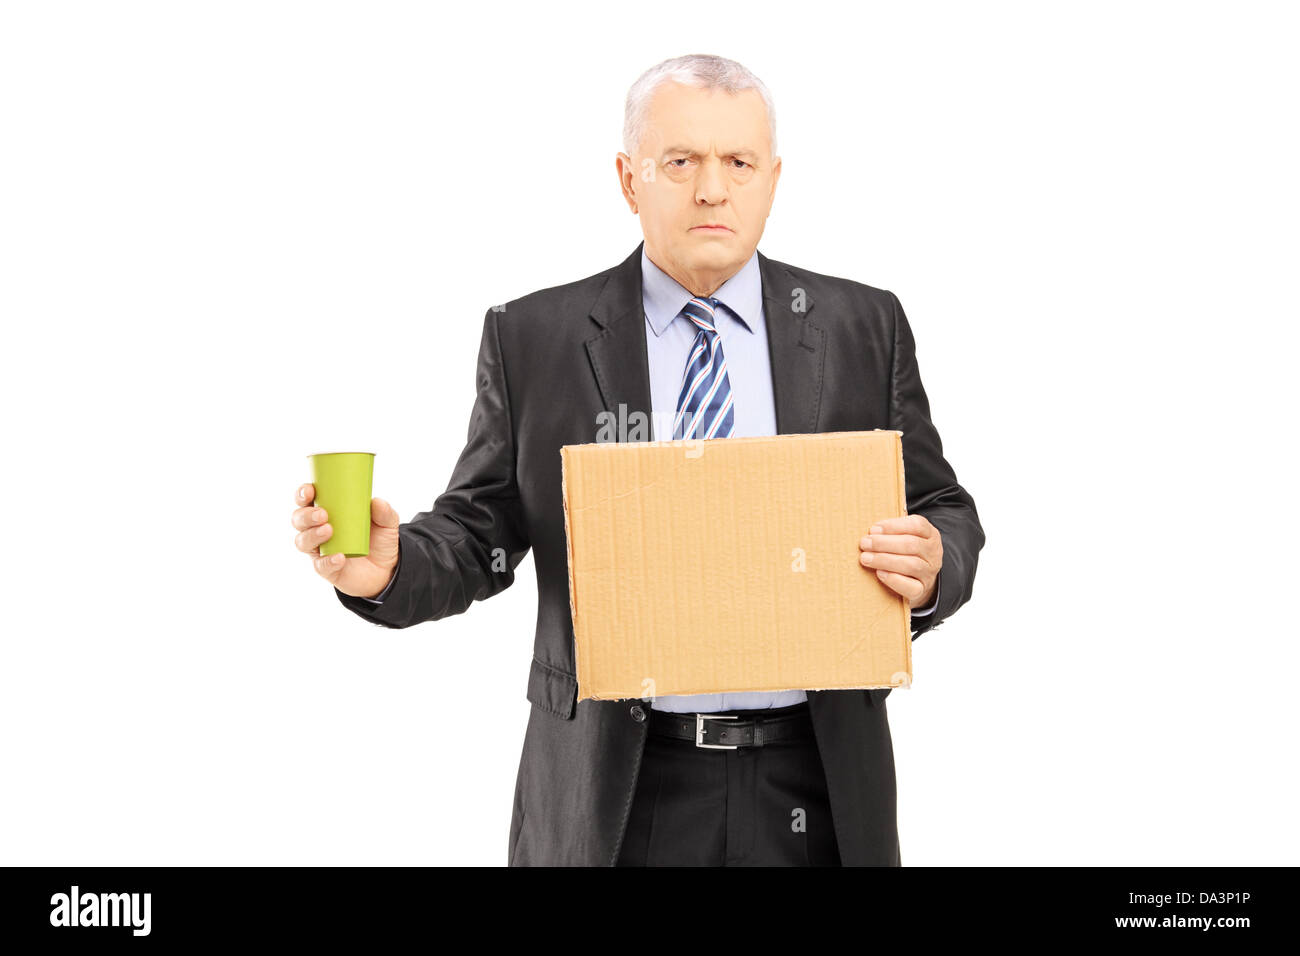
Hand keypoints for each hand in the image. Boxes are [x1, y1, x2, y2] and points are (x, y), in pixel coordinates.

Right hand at [291, 483, 400, 598]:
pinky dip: (328, 561)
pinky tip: (339, 557)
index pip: (306, 500)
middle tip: (323, 514)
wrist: (386, 568)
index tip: (309, 490)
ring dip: (312, 535)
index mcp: (327, 512)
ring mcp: (320, 550)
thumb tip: (377, 501)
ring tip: (328, 530)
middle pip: (299, 520)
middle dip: (306, 515)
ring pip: (303, 542)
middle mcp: (317, 530)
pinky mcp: (326, 569)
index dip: (303, 493)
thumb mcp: (386, 523)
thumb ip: (384, 511)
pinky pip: (320, 565)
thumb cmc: (378, 539)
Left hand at [858, 514, 942, 608]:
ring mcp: (929, 572)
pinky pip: (911, 586)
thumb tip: (870, 532)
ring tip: (866, 558)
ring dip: (884, 560)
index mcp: (930, 535)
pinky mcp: (922, 589)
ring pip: (911, 565)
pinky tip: (879, 573)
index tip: (874, 529)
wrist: (917, 582)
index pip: (917, 525)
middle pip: (912, 544)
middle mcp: (933, 552)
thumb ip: (891, 532)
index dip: (894, 526)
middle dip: (884, 543)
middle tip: (865, 543)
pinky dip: (893, 579)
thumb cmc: (905, 554)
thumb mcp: (903, 538)